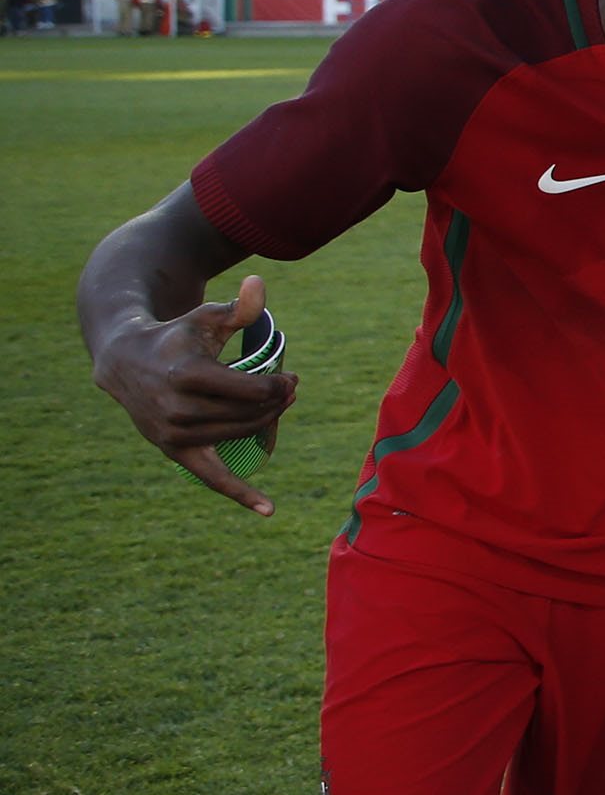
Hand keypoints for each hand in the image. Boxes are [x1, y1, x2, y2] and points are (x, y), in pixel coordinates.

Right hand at [89, 271, 291, 513]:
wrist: (125, 360)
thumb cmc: (177, 335)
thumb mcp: (205, 317)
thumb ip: (238, 307)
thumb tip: (259, 283)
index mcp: (188, 375)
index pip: (253, 391)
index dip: (280, 387)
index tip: (290, 378)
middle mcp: (178, 409)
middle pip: (250, 414)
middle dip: (277, 401)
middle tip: (288, 388)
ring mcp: (174, 433)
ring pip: (240, 436)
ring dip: (267, 423)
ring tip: (277, 405)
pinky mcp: (173, 450)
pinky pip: (211, 478)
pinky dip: (240, 494)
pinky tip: (268, 510)